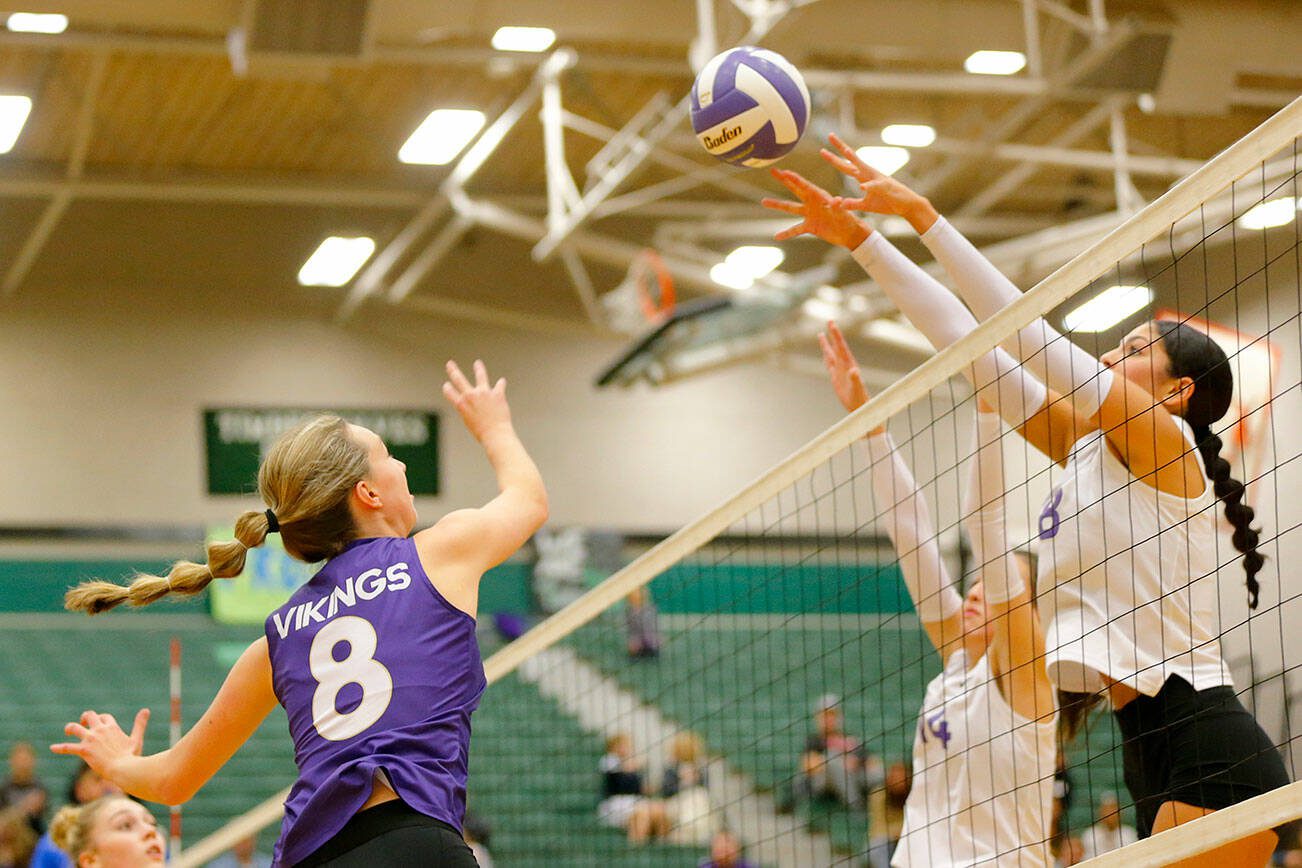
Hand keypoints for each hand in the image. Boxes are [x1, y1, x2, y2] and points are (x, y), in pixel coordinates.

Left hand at [50, 708, 150, 780]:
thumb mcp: (136, 739)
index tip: (101, 725)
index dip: (102, 719)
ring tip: (68, 730)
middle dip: (86, 718)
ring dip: (70, 728)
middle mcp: (100, 730)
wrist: (123, 769)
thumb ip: (140, 724)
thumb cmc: (132, 756)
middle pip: (89, 716)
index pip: (104, 717)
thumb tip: (146, 710)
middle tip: (84, 723)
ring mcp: (91, 739)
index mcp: (112, 727)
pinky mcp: (84, 750)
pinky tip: (52, 748)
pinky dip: (59, 747)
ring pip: (75, 727)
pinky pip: (68, 747)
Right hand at [442, 359, 512, 442]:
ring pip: (481, 376)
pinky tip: (502, 381)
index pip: (449, 392)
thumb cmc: (482, 432)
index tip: (446, 385)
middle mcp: (471, 396)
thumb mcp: (469, 421)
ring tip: (478, 363)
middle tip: (449, 364)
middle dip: (453, 370)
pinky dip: (500, 384)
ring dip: (479, 369)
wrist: (496, 434)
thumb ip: (470, 409)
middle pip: (459, 379)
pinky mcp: (497, 394)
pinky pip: (499, 385)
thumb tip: (474, 403)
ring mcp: (484, 393)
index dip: (447, 388)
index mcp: (461, 404)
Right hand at [761, 168, 870, 249]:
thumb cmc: (849, 220)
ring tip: (763, 201)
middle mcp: (812, 203)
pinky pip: (795, 229)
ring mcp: (809, 214)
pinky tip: (776, 236)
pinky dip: (786, 233)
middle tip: (772, 171)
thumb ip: (838, 207)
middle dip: (783, 180)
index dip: (793, 178)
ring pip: (790, 208)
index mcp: (820, 196)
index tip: (783, 171)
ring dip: (777, 204)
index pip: (804, 185)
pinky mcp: (810, 226)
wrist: (850, 233)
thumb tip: (837, 200)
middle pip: (795, 189)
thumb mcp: (843, 213)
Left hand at [820, 133, 937, 232]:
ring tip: (846, 151)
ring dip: (856, 160)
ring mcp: (878, 179)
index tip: (823, 150)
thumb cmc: (887, 202)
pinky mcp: (886, 188)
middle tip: (830, 135)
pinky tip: (863, 186)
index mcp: (864, 177)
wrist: (908, 205)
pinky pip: (876, 187)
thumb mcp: (866, 206)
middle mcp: (869, 174)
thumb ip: (853, 204)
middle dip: (841, 148)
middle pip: (852, 160)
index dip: (835, 158)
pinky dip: (870, 186)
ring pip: (864, 168)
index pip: (846, 165)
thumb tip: (840, 203)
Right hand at [820, 321, 885, 434]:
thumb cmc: (860, 399)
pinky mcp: (836, 378)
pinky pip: (829, 365)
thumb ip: (856, 379)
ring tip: (821, 334)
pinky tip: (824, 354)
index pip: (841, 347)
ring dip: (826, 344)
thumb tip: (854, 370)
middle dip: (833, 334)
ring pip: (831, 354)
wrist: (860, 407)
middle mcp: (844, 365)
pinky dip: (826, 357)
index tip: (832, 324)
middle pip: (837, 346)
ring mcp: (840, 371)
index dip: (837, 335)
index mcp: (849, 365)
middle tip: (829, 321)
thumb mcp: (857, 389)